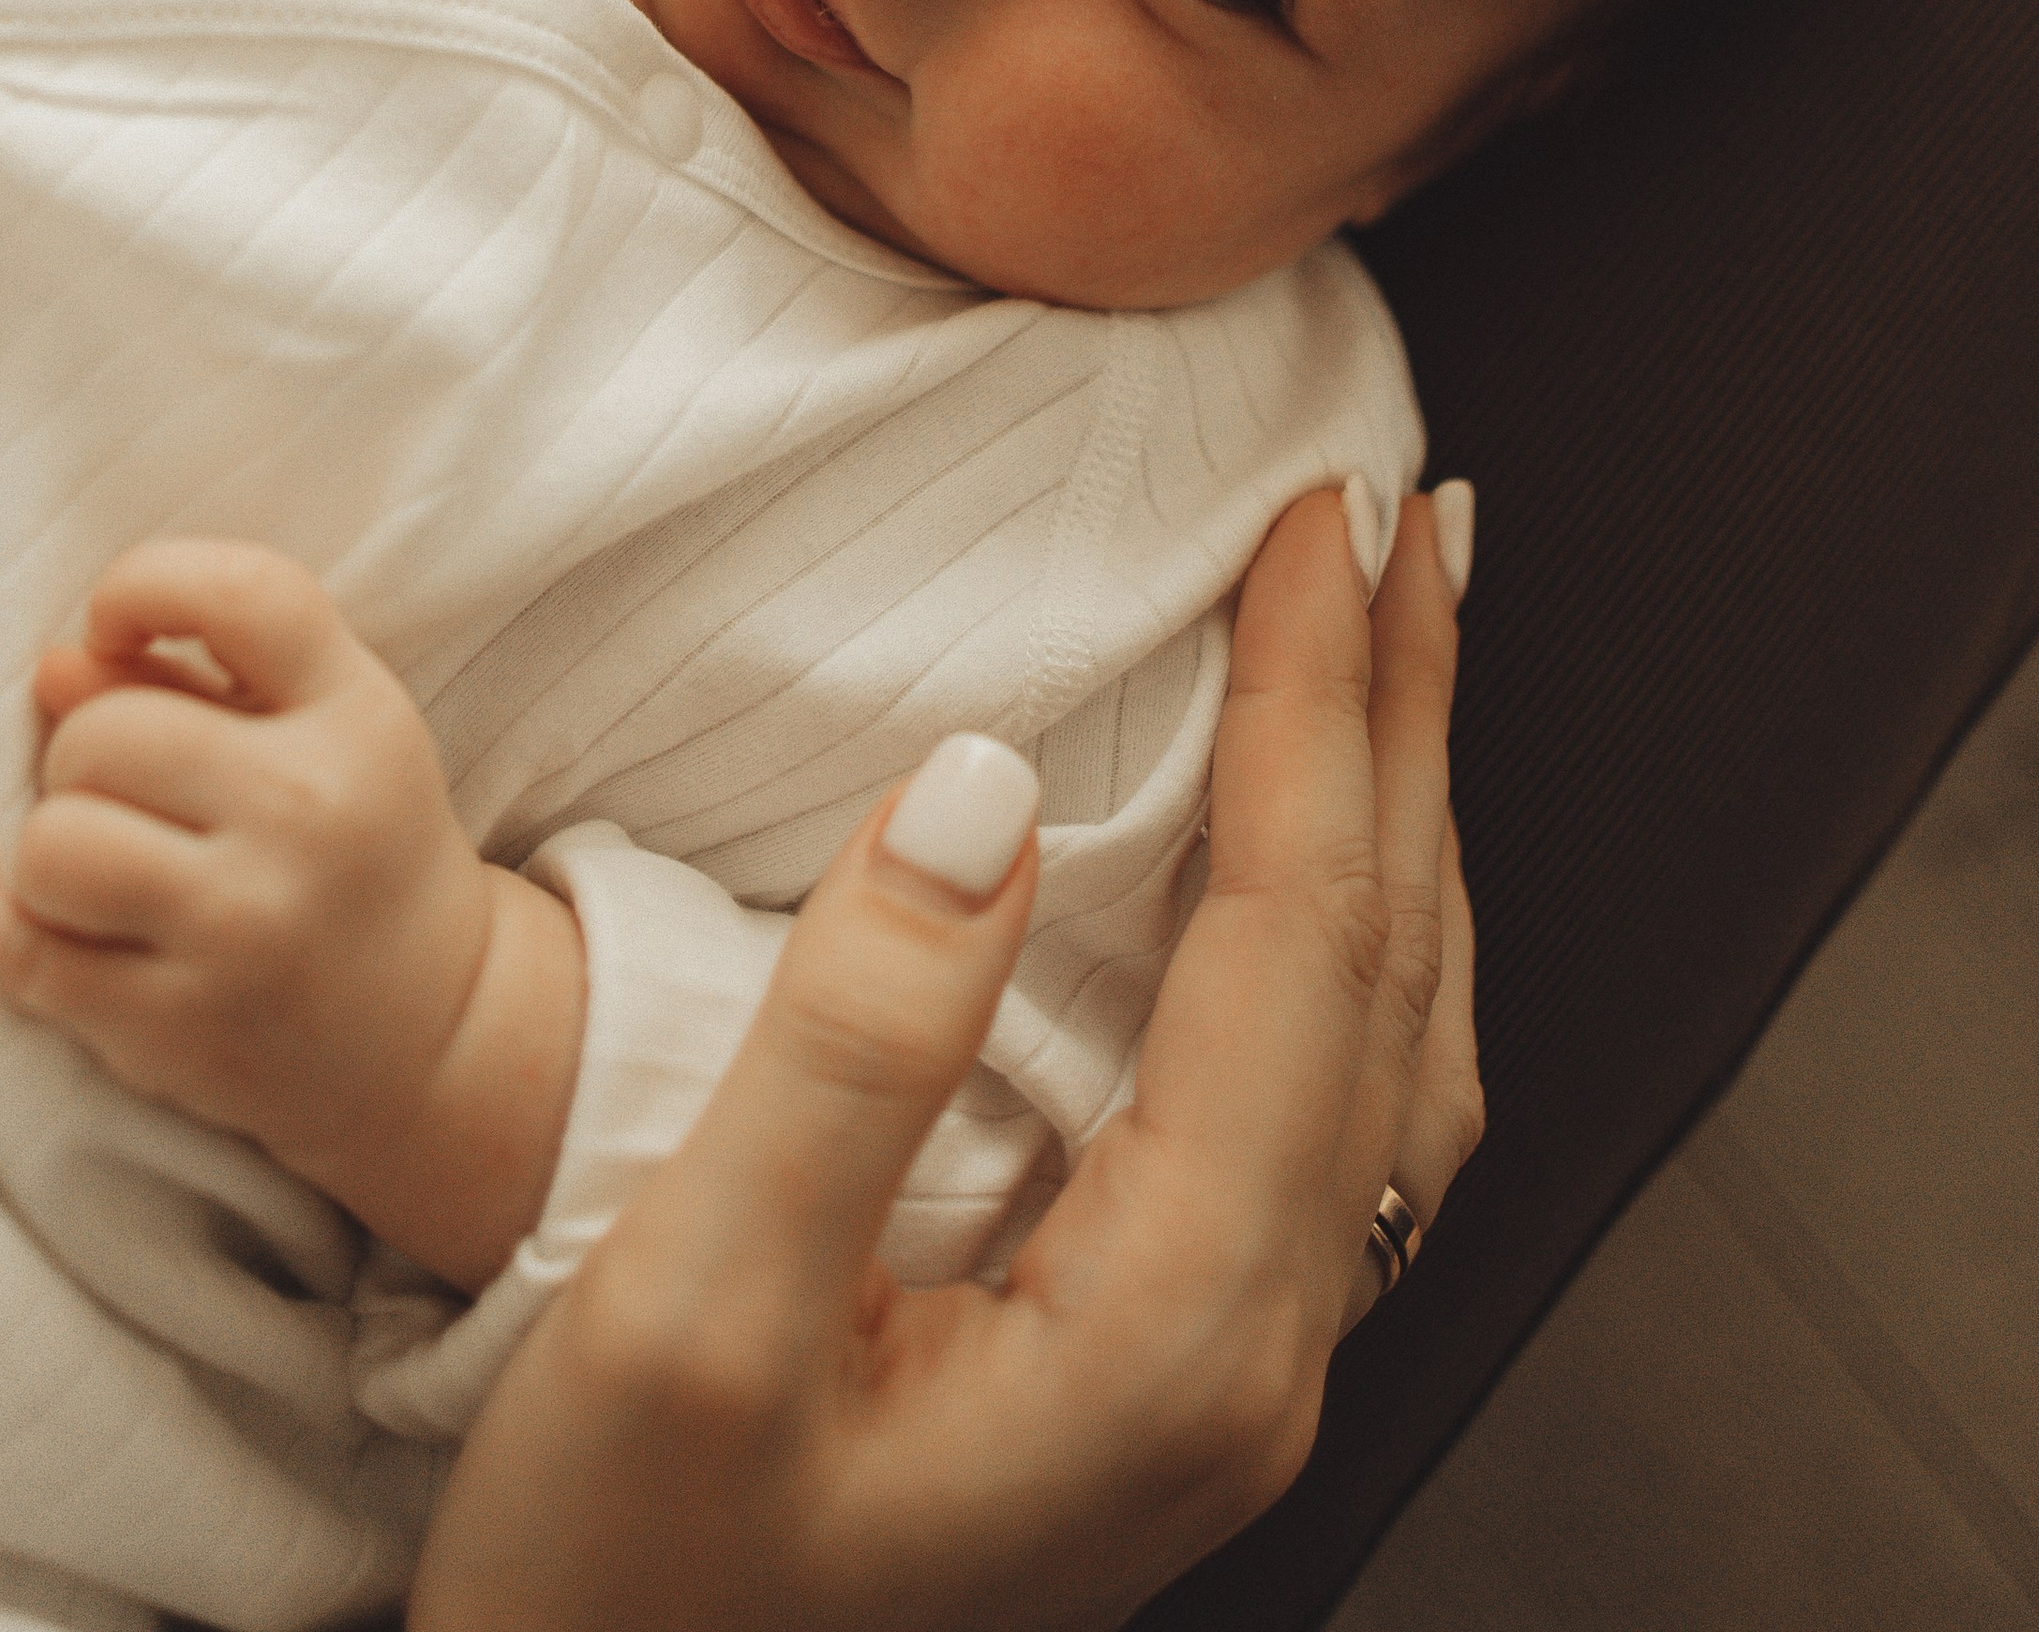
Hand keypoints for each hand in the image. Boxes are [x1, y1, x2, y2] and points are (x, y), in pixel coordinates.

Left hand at [0, 541, 586, 1295]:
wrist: (432, 1029)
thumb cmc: (356, 844)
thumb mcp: (323, 733)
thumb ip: (198, 679)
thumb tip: (53, 667)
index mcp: (357, 716)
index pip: (246, 594)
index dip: (146, 585)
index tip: (117, 622)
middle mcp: (310, 814)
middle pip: (106, 731)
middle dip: (84, 755)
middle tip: (131, 793)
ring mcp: (243, 928)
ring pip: (55, 840)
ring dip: (54, 846)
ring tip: (105, 867)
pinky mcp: (177, 1027)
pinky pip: (22, 955)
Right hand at [409, 487, 1481, 1631]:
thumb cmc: (623, 1601)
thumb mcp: (685, 1316)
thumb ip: (851, 1044)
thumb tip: (984, 785)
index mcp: (1176, 1333)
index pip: (1297, 938)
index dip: (1316, 702)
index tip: (1321, 515)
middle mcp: (1257, 1363)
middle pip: (1389, 969)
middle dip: (1404, 719)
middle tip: (1414, 516)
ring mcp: (1233, 1382)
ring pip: (1397, 1041)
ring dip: (1404, 817)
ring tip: (1400, 649)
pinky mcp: (1174, 1373)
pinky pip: (1339, 1105)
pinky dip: (1357, 934)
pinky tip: (1328, 877)